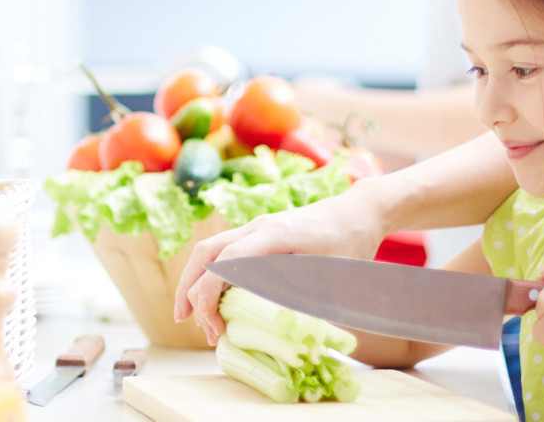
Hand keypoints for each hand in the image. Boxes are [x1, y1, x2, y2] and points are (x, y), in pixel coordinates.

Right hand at [173, 190, 387, 343]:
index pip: (227, 260)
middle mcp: (259, 227)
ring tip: (196, 317)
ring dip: (197, 280)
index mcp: (275, 235)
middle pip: (207, 251)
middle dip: (189, 286)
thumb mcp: (332, 275)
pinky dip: (214, 274)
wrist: (360, 211)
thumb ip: (304, 299)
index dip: (209, 289)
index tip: (205, 319)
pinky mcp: (262, 234)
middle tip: (184, 319)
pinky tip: (217, 299)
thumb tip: (279, 332)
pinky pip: (226, 251)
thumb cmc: (351, 242)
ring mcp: (257, 228)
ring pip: (212, 250)